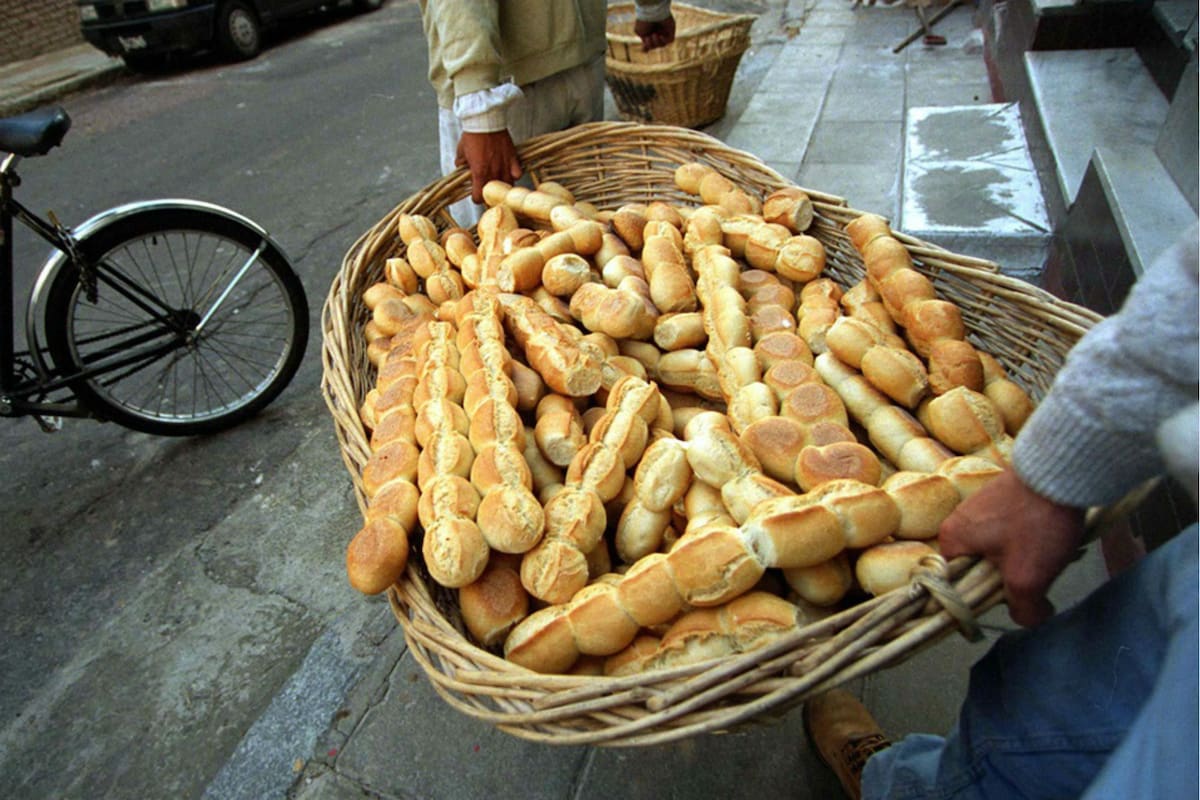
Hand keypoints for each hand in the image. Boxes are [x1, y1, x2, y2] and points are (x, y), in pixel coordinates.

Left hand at [455, 130, 521, 203]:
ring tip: (499, 182)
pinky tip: (510, 172)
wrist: (485, 120)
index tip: (476, 194)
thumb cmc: (472, 135)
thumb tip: (461, 167)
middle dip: (489, 194)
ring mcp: (505, 166)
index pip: (478, 197)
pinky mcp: (513, 159)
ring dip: (502, 186)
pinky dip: (514, 175)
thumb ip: (461, 163)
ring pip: (507, 187)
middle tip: (487, 188)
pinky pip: (517, 174)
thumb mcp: (461, 151)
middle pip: (494, 195)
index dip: (476, 198)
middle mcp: (493, 173)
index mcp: (479, 173)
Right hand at [635, 16, 675, 50]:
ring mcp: (664, 31)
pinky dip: (664, 40)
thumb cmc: (644, 21)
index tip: (644, 48)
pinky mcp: (671, 30)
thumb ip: (643, 40)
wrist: (652, 11)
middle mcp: (657, 32)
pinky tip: (660, 36)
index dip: (646, 48)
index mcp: (649, 32)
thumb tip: (646, 47)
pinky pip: (670, 40)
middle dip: (650, 44)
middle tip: (648, 37)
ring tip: (654, 35)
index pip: (648, 43)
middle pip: (655, 45)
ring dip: (657, 42)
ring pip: (662, 44)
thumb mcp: (640, 32)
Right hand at [939, 467, 1086, 626]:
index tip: (1011, 596)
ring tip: (1048, 550)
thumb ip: (1023, 610)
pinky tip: (1052, 533)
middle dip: (1010, 575)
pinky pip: (1014, 529)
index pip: (957, 583)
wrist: (1062, 470)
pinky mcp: (1006, 495)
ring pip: (1002, 548)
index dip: (984, 597)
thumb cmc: (1036, 523)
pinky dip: (1033, 536)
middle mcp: (960, 519)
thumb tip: (1029, 617)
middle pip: (983, 567)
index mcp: (951, 538)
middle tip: (1035, 573)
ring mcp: (983, 504)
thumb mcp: (1028, 578)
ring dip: (1025, 556)